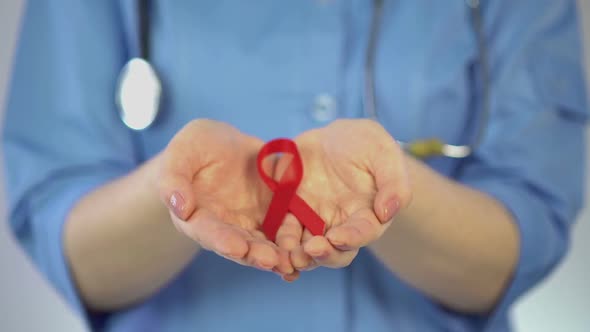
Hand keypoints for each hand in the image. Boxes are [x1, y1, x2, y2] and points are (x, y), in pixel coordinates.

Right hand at [158, 119, 297, 279]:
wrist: (225, 145)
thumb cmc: (196, 147)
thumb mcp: (183, 151)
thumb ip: (174, 177)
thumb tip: (178, 206)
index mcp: (196, 216)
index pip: (207, 231)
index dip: (221, 240)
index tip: (236, 248)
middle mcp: (222, 228)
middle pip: (238, 246)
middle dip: (255, 255)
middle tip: (272, 261)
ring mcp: (248, 225)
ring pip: (262, 245)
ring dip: (277, 256)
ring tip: (291, 263)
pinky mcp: (271, 218)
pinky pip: (283, 233)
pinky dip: (293, 244)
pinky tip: (309, 253)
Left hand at [275, 119, 411, 269]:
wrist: (332, 139)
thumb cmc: (365, 145)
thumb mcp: (382, 152)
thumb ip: (393, 181)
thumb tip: (388, 212)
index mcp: (366, 214)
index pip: (363, 232)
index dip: (352, 238)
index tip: (338, 238)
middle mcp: (340, 225)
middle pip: (334, 251)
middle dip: (323, 254)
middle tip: (310, 250)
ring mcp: (312, 221)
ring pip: (305, 249)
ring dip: (296, 254)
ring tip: (287, 252)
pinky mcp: (289, 213)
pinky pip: (281, 233)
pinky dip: (275, 242)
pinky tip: (266, 245)